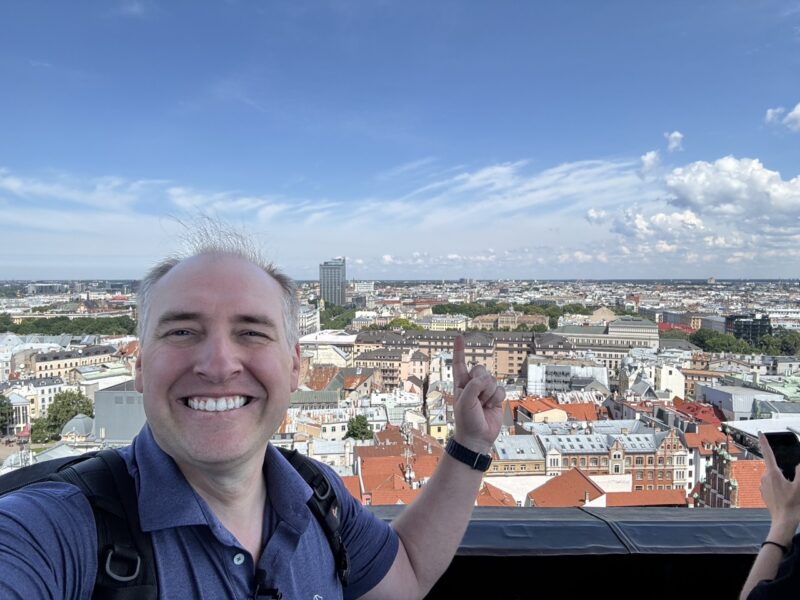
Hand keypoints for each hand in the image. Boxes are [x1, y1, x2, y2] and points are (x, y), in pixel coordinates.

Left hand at [452, 335, 504, 453]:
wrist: (477, 438)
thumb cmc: (466, 420)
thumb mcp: (464, 401)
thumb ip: (473, 385)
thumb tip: (485, 379)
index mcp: (460, 383)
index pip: (459, 363)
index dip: (459, 350)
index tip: (459, 336)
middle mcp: (472, 385)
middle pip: (481, 369)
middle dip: (481, 382)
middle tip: (477, 397)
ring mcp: (484, 391)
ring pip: (492, 380)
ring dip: (488, 394)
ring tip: (482, 405)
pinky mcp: (495, 397)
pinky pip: (501, 389)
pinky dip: (497, 398)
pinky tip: (490, 407)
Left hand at [758, 432, 799, 540]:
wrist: (783, 522)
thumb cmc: (792, 505)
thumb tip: (798, 463)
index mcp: (772, 473)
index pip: (768, 453)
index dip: (764, 442)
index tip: (760, 432)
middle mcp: (764, 477)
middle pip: (775, 467)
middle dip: (784, 471)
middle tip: (793, 485)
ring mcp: (763, 485)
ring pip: (774, 476)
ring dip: (783, 480)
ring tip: (790, 493)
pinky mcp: (764, 492)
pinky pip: (772, 484)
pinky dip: (779, 486)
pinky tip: (786, 496)